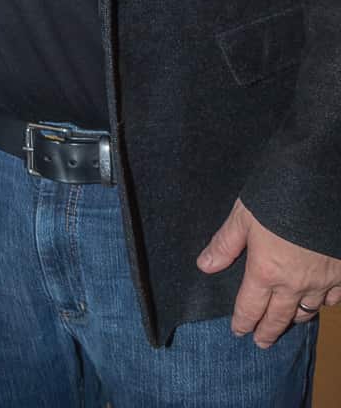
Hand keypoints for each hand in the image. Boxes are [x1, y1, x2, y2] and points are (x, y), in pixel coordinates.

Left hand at [197, 198, 340, 347]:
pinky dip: (324, 303)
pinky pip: (333, 299)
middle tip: (261, 342)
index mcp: (266, 271)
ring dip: (293, 319)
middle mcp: (294, 284)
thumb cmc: (277, 197)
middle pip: (279, 318)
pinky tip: (319, 302)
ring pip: (307, 311)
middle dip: (267, 331)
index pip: (250, 308)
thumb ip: (225, 244)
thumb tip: (204, 266)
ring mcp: (322, 282)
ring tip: (286, 323)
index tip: (239, 331)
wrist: (320, 188)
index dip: (243, 322)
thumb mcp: (243, 216)